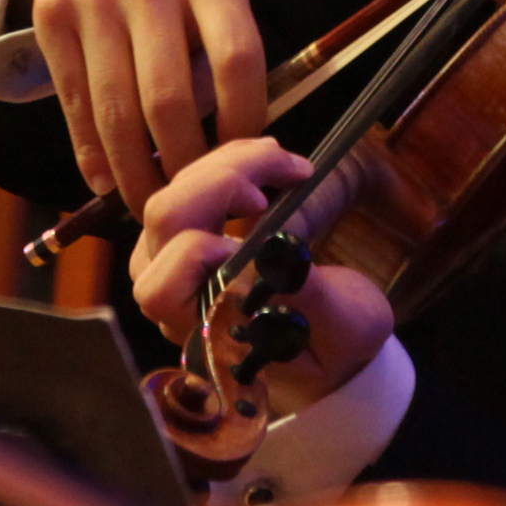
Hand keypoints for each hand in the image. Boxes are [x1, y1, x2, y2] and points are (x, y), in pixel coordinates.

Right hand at [22, 0, 270, 211]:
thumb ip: (226, 46)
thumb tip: (245, 146)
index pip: (236, 57)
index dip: (245, 120)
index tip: (249, 162)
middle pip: (168, 97)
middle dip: (185, 163)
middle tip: (198, 202)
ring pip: (115, 110)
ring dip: (135, 173)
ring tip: (154, 206)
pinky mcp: (51, 17)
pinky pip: (73, 103)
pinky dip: (92, 153)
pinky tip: (108, 181)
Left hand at [129, 138, 394, 407]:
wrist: (328, 344)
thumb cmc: (332, 347)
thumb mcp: (343, 330)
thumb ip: (309, 296)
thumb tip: (279, 252)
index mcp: (203, 333)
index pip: (162, 287)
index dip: (202, 248)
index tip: (267, 224)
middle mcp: (174, 297)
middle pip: (165, 218)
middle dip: (226, 178)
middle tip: (289, 170)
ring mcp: (173, 261)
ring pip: (175, 193)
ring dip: (232, 163)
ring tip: (287, 161)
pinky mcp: (188, 233)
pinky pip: (190, 185)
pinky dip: (230, 161)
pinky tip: (269, 158)